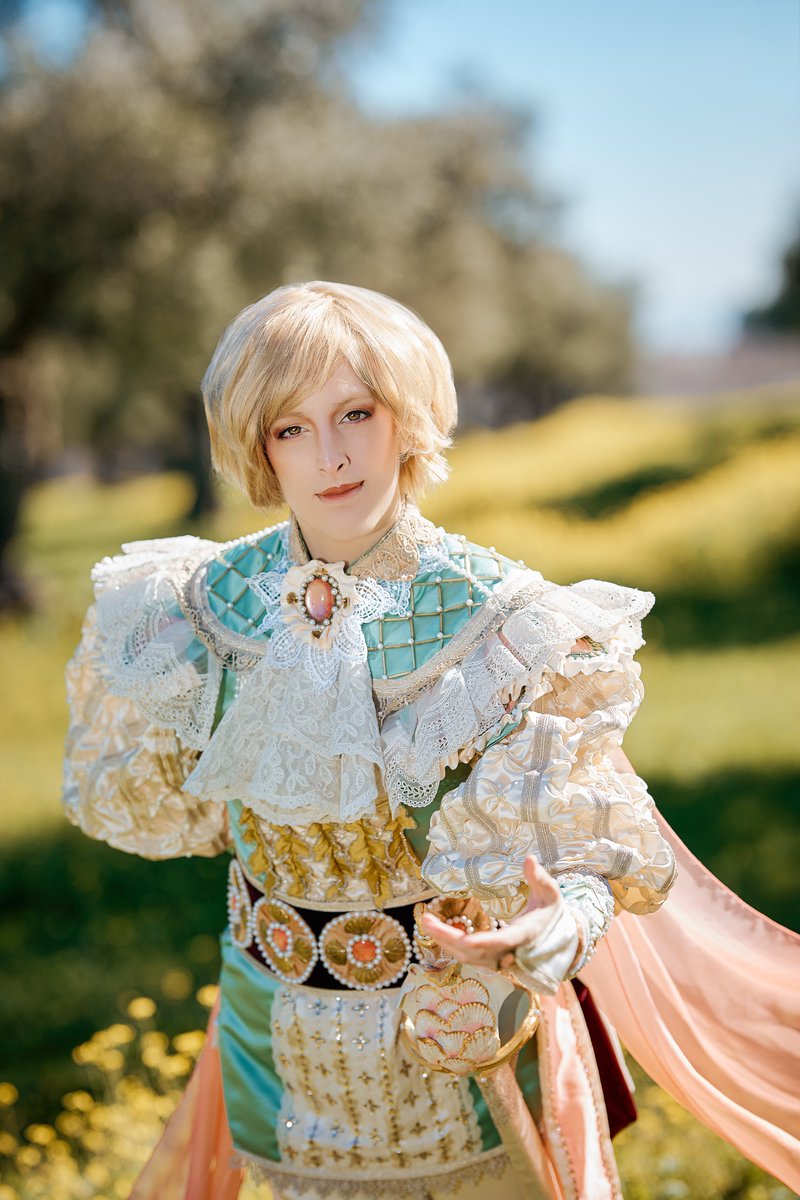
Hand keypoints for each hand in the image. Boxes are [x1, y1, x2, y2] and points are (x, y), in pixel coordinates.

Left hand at [419, 856, 562, 970]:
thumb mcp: (549, 893)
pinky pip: (467, 956)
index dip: (485, 942)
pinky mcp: (490, 960)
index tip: (466, 940)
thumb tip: (529, 858)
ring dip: (445, 941)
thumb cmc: (550, 912)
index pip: (502, 940)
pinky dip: (450, 945)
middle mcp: (509, 952)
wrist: (554, 939)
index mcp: (524, 934)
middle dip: (449, 938)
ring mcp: (498, 959)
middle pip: (475, 951)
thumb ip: (538, 877)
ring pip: (467, 957)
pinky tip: (436, 930)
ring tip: (426, 922)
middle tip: (426, 920)